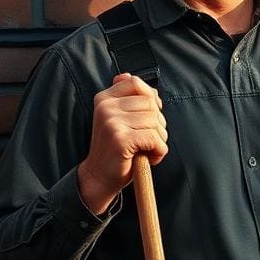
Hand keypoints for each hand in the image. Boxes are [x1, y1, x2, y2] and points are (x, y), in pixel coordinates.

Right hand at [77, 74, 167, 213]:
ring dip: (160, 139)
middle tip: (148, 140)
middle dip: (158, 123)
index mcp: (104, 99)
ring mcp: (111, 122)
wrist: (100, 177)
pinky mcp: (120, 139)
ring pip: (155, 121)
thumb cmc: (116, 149)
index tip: (150, 115)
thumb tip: (142, 84)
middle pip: (150, 103)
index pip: (135, 83)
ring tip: (147, 149)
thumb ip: (130, 100)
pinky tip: (149, 158)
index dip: (150, 98)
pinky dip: (159, 151)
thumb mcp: (120, 119)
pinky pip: (154, 138)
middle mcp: (106, 107)